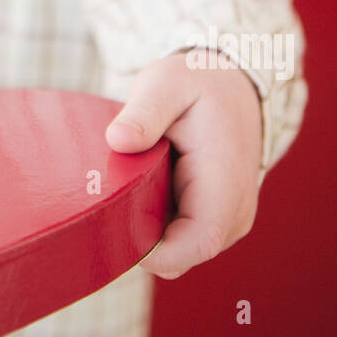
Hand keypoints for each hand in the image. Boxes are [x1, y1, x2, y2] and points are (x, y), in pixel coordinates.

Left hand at [105, 52, 262, 277]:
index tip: (111, 225)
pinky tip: (135, 189)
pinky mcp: (211, 220)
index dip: (152, 251)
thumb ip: (145, 112)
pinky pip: (176, 238)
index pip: (196, 244)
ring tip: (123, 184)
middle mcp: (233, 214)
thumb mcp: (167, 84)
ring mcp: (225, 221)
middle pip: (179, 255)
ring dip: (142, 229)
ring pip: (175, 251)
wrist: (233, 84)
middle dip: (136, 239)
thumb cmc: (199, 82)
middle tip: (103, 198)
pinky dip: (151, 222)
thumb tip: (118, 140)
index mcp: (226, 184)